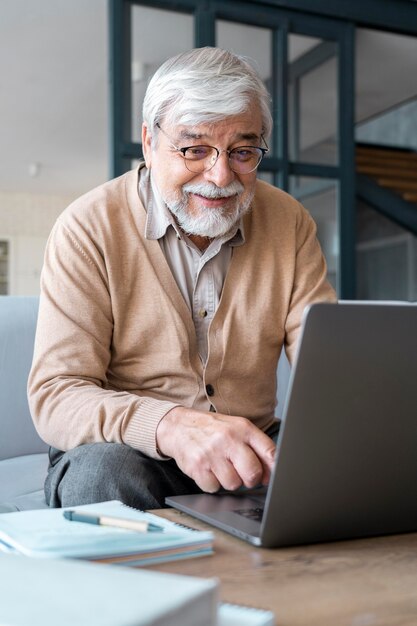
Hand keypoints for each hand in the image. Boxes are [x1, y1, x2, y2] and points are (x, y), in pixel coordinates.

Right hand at [156, 406, 275, 492]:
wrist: (179, 426)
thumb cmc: (213, 430)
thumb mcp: (237, 429)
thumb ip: (257, 448)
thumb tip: (272, 475)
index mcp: (243, 428)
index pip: (269, 452)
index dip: (273, 469)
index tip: (270, 476)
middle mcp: (228, 439)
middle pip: (253, 473)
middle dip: (250, 479)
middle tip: (242, 474)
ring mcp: (212, 453)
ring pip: (234, 484)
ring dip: (229, 481)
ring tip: (221, 467)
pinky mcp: (197, 467)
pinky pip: (214, 488)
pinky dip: (212, 483)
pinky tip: (208, 470)